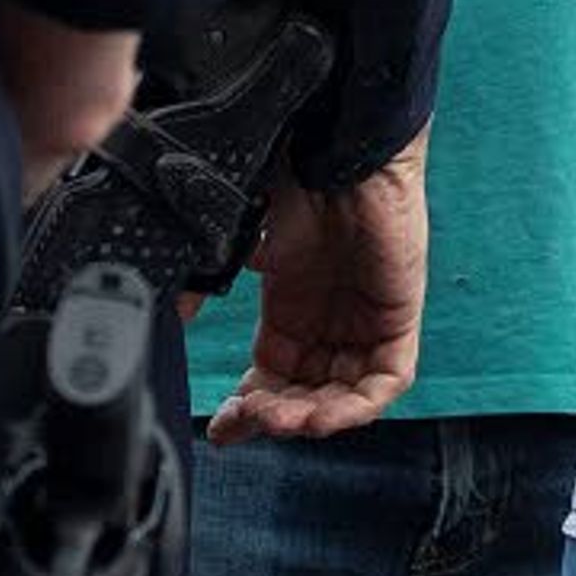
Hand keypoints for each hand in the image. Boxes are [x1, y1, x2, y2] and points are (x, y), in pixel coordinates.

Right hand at [207, 132, 425, 443]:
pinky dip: (357, 406)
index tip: (221, 427)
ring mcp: (365, 318)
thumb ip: (208, 278)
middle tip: (248, 418)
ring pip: (343, 396)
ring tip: (281, 417)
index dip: (248, 408)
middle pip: (305, 393)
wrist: (339, 148)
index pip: (272, 376)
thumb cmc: (294, 179)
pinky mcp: (399, 314)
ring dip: (310, 418)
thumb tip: (176, 314)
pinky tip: (323, 412)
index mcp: (290, 306)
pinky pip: (387, 380)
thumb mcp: (240, 238)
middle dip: (274, 417)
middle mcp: (328, 319)